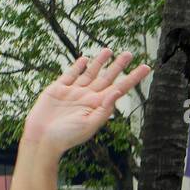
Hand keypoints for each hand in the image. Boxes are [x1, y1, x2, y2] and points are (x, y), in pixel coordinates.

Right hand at [21, 49, 150, 156]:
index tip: (146, 68)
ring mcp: (73, 92)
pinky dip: (77, 67)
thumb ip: (104, 109)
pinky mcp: (58, 89)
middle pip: (107, 78)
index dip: (133, 78)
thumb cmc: (67, 136)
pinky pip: (70, 75)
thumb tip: (118, 92)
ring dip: (100, 62)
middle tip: (129, 53)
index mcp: (98, 106)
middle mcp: (88, 97)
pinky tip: (85, 59)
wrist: (42, 138)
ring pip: (90, 73)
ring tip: (109, 50)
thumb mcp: (89, 124)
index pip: (120, 88)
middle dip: (118, 66)